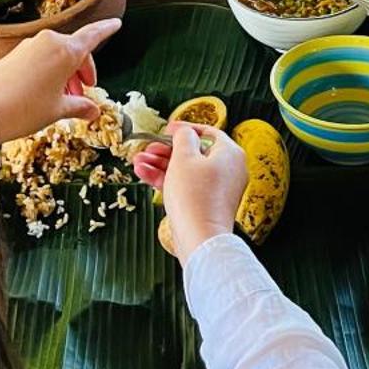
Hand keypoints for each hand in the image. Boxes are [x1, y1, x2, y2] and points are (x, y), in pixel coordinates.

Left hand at [0, 17, 118, 141]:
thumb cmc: (24, 111)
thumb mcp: (58, 110)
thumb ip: (80, 106)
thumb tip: (93, 110)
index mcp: (65, 51)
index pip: (93, 35)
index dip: (107, 29)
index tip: (116, 23)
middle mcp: (47, 42)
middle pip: (75, 50)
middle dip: (84, 70)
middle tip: (85, 91)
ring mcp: (29, 46)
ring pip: (57, 55)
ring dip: (66, 73)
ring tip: (66, 99)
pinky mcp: (14, 54)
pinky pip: (40, 58)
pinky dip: (49, 72)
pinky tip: (47, 93)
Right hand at [130, 123, 248, 260]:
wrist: (200, 239)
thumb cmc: (195, 196)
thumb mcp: (184, 157)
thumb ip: (183, 137)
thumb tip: (185, 132)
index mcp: (230, 153)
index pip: (207, 132)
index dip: (185, 129)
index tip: (168, 129)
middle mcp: (228, 170)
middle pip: (194, 152)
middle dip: (166, 150)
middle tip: (148, 148)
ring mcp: (217, 189)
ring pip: (186, 170)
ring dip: (161, 164)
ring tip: (138, 161)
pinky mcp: (206, 204)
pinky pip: (186, 186)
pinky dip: (167, 180)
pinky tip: (144, 173)